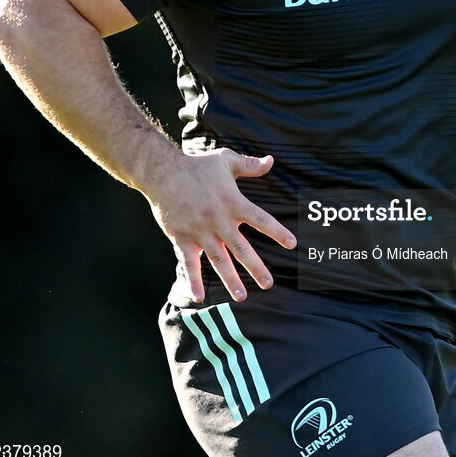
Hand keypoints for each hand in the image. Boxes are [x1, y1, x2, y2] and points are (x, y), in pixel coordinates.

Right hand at [144, 148, 296, 302]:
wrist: (163, 173)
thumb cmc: (197, 165)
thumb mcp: (226, 160)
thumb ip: (249, 165)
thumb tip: (271, 161)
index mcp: (232, 202)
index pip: (260, 220)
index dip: (277, 232)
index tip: (292, 244)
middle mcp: (219, 220)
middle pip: (241, 248)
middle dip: (256, 267)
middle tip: (268, 284)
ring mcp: (200, 232)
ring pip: (219, 260)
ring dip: (230, 279)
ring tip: (242, 296)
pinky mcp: (183, 239)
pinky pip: (190, 263)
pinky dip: (194, 279)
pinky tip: (200, 296)